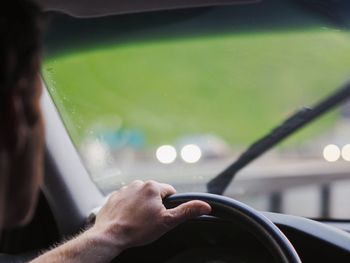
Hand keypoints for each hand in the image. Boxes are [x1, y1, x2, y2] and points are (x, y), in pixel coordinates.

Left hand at [92, 180, 210, 249]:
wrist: (110, 235)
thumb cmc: (138, 229)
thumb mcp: (167, 221)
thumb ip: (187, 211)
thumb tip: (206, 205)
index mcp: (153, 187)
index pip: (170, 192)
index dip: (170, 205)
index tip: (163, 216)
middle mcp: (138, 183)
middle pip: (155, 193)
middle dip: (155, 205)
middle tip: (150, 220)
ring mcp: (124, 189)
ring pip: (140, 196)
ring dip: (141, 205)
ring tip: (138, 220)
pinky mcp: (114, 196)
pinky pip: (126, 199)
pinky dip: (128, 207)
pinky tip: (127, 218)